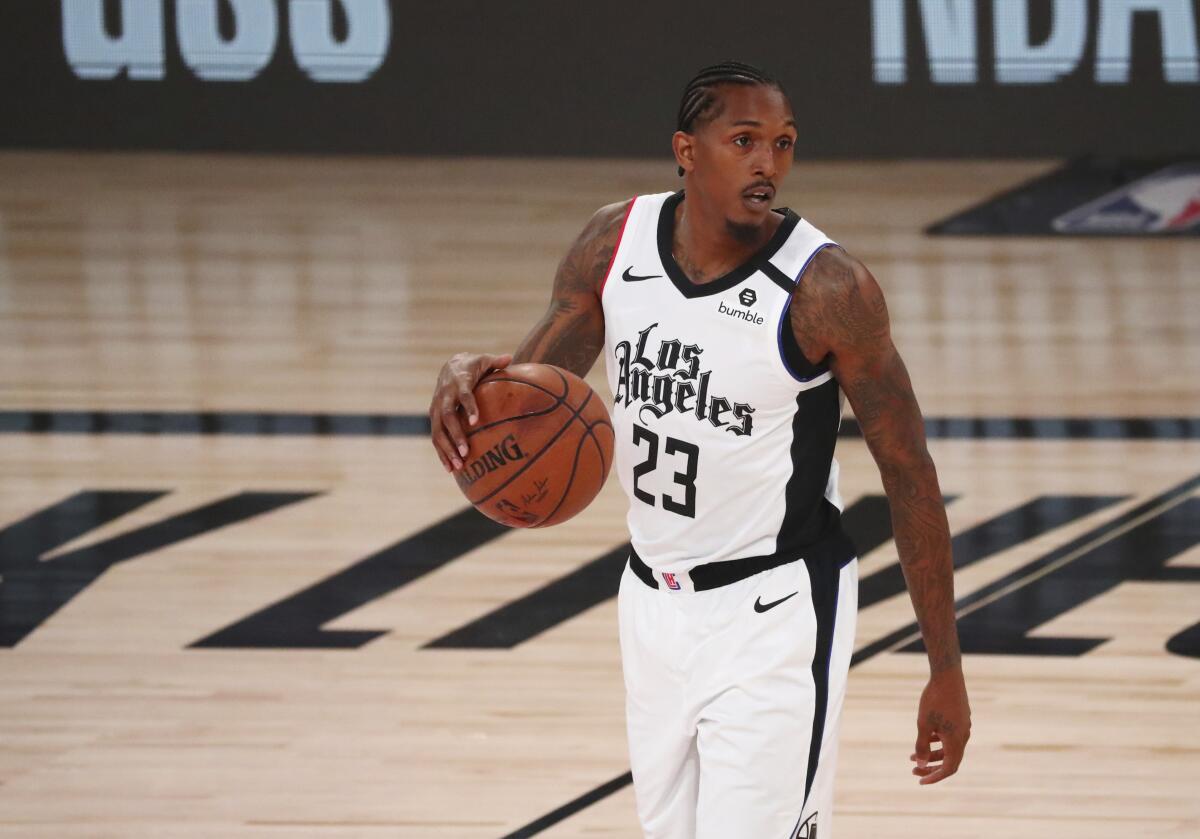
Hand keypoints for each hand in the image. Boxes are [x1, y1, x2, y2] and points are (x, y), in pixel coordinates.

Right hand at [429, 352, 510, 471]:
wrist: (449, 366)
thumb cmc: (472, 365)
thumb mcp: (483, 360)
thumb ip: (496, 361)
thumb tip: (509, 357)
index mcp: (459, 382)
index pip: (464, 395)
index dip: (469, 407)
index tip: (476, 421)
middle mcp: (445, 396)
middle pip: (447, 418)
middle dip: (456, 436)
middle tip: (466, 452)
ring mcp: (437, 407)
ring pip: (437, 431)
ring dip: (447, 449)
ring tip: (458, 466)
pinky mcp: (434, 417)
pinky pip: (436, 437)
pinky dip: (442, 453)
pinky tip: (450, 469)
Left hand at [910, 666, 970, 784]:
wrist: (947, 676)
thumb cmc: (934, 700)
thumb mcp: (923, 724)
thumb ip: (921, 746)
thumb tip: (920, 764)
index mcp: (956, 741)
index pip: (948, 768)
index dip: (935, 777)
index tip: (920, 780)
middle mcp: (963, 736)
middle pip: (949, 760)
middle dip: (931, 767)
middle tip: (913, 770)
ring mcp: (964, 727)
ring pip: (949, 748)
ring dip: (932, 754)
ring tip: (912, 756)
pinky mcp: (961, 718)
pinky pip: (951, 737)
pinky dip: (938, 742)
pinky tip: (926, 738)